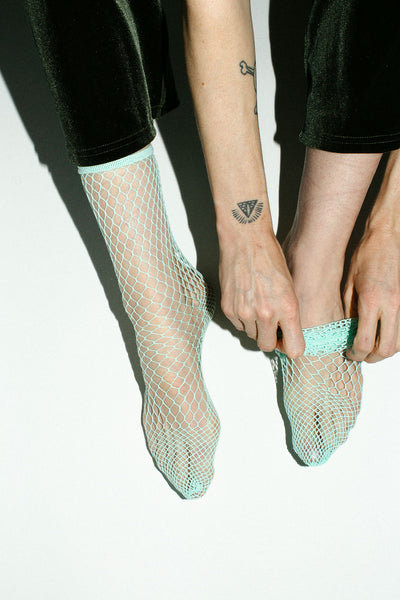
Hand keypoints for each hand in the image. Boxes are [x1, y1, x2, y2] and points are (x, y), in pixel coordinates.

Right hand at [219, 232, 303, 356]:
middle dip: (270, 339)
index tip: (289, 342)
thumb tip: (285, 333)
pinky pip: (238, 325)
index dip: (291, 347)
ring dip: (255, 326)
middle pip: (268, 346)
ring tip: (258, 304)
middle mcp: (266, 313)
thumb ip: (289, 314)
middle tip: (272, 325)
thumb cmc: (270, 258)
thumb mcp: (290, 287)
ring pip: (251, 335)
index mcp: (288, 308)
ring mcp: (245, 312)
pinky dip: (242, 318)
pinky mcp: (229, 309)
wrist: (246, 241)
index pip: (295, 348)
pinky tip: (246, 300)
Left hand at [343, 225, 399, 362]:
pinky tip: (384, 332)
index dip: (356, 353)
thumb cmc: (368, 253)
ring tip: (372, 345)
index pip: (365, 342)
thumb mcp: (349, 282)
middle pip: (386, 349)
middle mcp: (393, 305)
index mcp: (372, 300)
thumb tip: (346, 331)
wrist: (390, 235)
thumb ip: (349, 309)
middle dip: (372, 357)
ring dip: (385, 349)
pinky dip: (396, 338)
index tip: (349, 353)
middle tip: (361, 354)